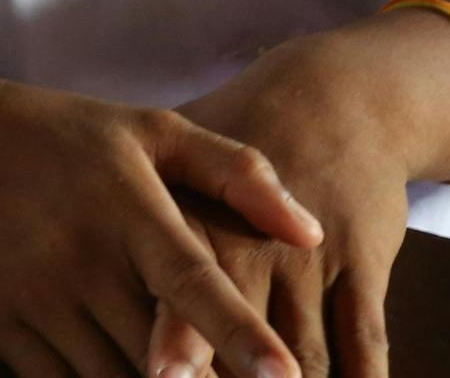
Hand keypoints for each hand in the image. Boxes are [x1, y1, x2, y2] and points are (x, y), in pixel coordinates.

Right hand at [0, 63, 318, 377]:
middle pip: (163, 357)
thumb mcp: (148, 130)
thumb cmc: (61, 134)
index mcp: (127, 208)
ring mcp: (36, 297)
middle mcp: (81, 257)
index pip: (192, 281)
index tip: (286, 377)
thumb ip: (237, 171)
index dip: (240, 334)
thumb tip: (311, 234)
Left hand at [151, 44, 420, 377]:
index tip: (161, 377)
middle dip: (231, 376)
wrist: (331, 99)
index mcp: (187, 225)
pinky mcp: (365, 262)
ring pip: (306, 355)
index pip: (173, 305)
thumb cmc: (229, 143)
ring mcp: (308, 258)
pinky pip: (365, 342)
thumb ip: (130, 230)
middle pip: (237, 343)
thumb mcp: (172, 164)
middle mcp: (247, 245)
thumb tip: (84, 307)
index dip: (176, 348)